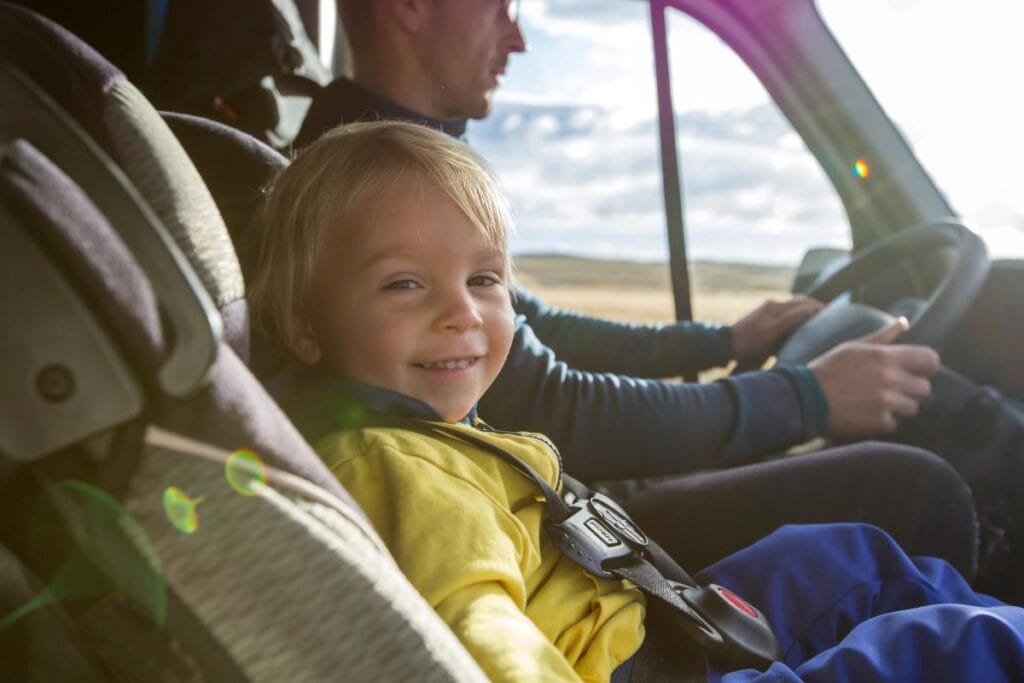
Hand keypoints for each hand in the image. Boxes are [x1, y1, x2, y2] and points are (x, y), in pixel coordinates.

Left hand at [730, 296, 823, 366]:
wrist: (724, 346)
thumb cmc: (747, 342)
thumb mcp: (772, 333)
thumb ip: (791, 320)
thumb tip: (811, 309)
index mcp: (775, 307)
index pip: (804, 302)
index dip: (819, 307)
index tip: (833, 314)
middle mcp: (772, 306)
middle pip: (799, 303)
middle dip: (815, 307)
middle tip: (830, 317)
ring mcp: (767, 312)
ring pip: (793, 309)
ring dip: (806, 312)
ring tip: (819, 321)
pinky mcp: (763, 320)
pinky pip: (785, 316)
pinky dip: (796, 319)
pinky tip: (800, 328)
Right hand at [809, 318, 940, 437]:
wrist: (805, 397)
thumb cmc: (828, 369)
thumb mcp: (854, 346)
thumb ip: (883, 336)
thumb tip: (904, 322)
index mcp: (886, 357)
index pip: (930, 360)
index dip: (927, 366)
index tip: (918, 370)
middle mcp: (890, 379)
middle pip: (924, 388)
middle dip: (910, 389)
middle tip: (891, 388)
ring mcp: (886, 402)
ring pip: (912, 407)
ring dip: (898, 406)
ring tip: (876, 402)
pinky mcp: (878, 422)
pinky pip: (894, 423)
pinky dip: (882, 421)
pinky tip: (865, 413)